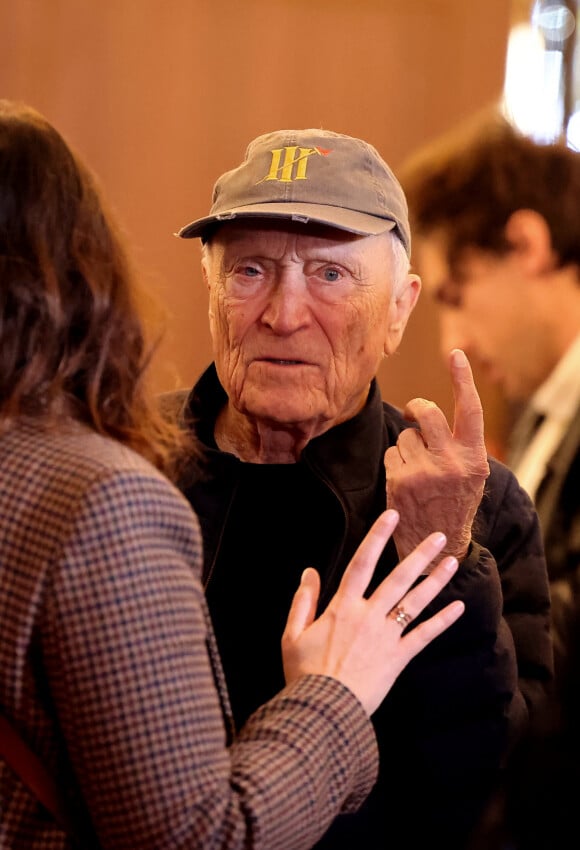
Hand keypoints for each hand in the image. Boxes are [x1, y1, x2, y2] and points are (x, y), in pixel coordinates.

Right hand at [281, 509, 463, 715]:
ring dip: (435, 581)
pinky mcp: (398, 658)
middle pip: (398, 578)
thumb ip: (303, 601)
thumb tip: (308, 572)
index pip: (362, 563)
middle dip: (419, 555)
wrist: (323, 710)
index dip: (377, 537)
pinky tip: (458, 607)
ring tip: (452, 562)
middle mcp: (368, 615)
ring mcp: (386, 636)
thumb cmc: (304, 673)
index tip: (392, 516)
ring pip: (415, 602)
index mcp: (342, 607)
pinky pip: (424, 636)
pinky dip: (442, 621)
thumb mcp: (292, 634)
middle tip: (440, 536)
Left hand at [384, 348, 489, 566]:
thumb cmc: (454, 504)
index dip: (462, 379)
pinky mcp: (400, 481)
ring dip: (407, 447)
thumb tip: (428, 414)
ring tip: (417, 471)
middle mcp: (452, 462)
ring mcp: (424, 471)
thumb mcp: (471, 476)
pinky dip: (394, 463)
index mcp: (474, 458)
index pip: (470, 410)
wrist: (437, 545)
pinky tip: (404, 482)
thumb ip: (459, 446)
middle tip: (414, 414)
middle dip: (417, 408)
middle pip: (427, 413)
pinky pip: (392, 454)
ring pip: (406, 436)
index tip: (455, 354)